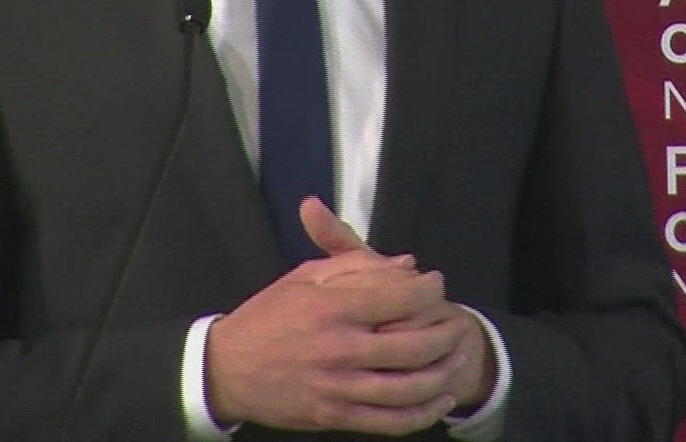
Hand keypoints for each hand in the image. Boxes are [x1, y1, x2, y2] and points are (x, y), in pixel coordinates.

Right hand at [204, 199, 475, 434]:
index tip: (437, 283)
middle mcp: (336, 349)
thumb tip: (407, 264)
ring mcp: (336, 388)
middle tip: (455, 322)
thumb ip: (356, 266)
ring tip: (458, 359)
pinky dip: (422, 413)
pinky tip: (438, 399)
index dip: (427, 289)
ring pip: (407, 388)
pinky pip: (389, 421)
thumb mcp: (304, 277)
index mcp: (329, 308)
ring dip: (442, 374)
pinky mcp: (334, 417)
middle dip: (444, 333)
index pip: (396, 297)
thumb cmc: (268, 316)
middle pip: (411, 345)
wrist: (227, 370)